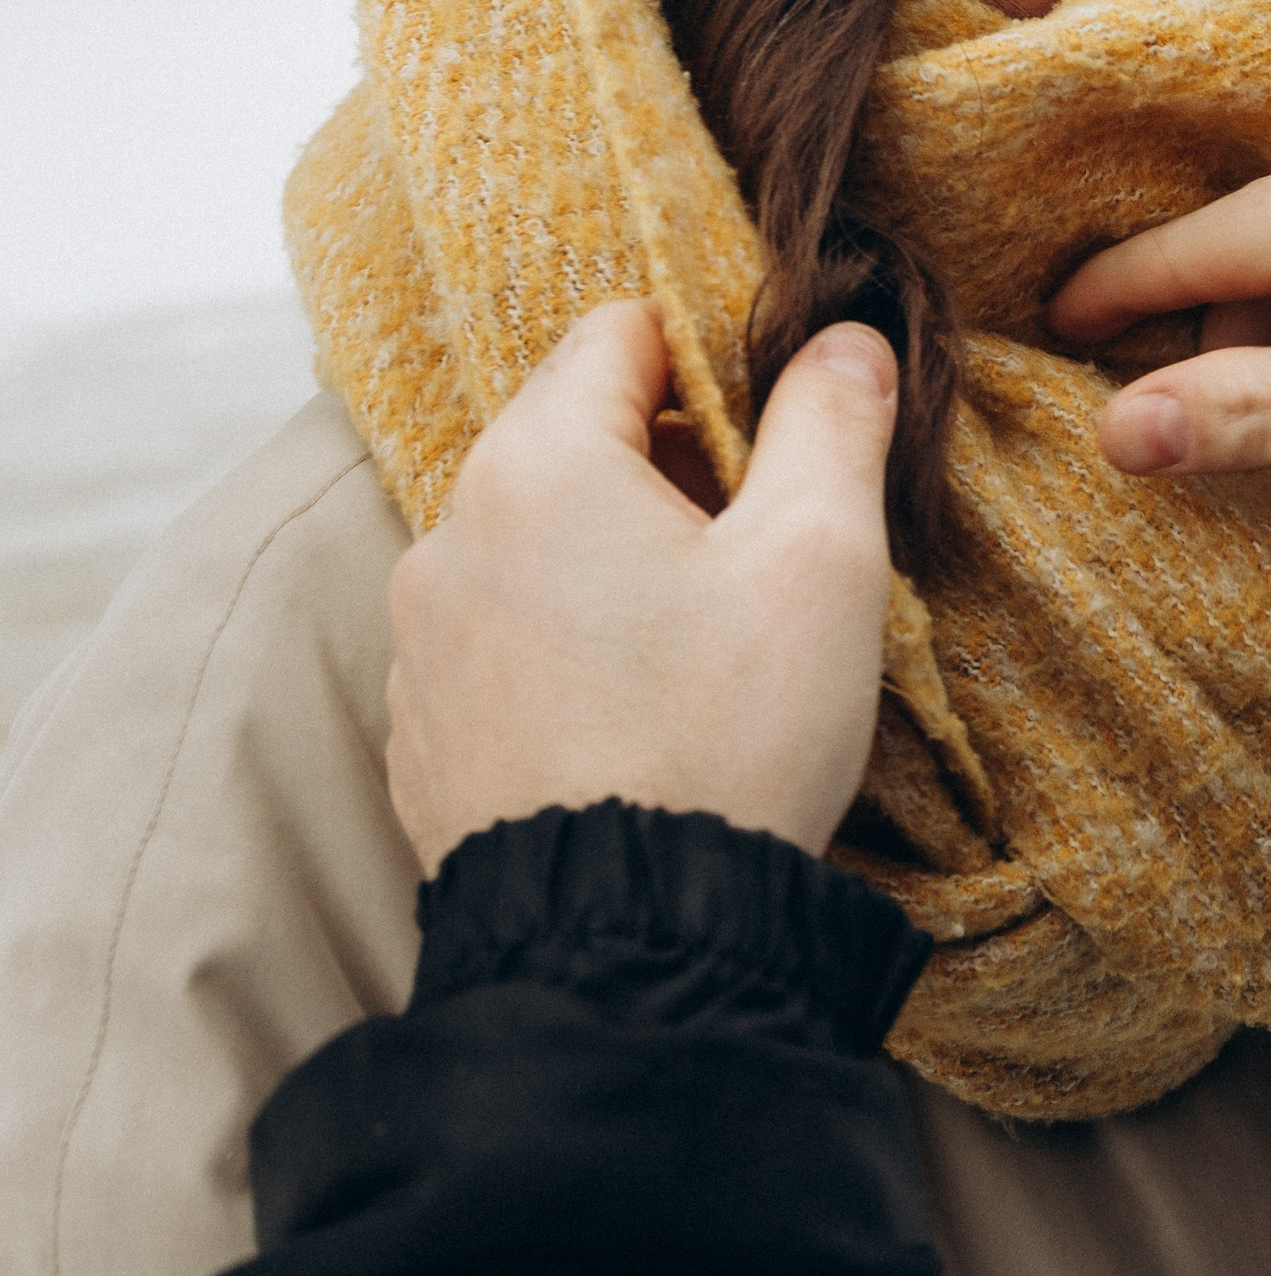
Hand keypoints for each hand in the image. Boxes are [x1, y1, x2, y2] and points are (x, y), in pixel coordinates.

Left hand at [387, 303, 900, 878]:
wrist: (627, 943)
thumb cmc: (728, 736)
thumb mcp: (820, 560)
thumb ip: (833, 422)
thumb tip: (843, 340)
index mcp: (537, 463)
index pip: (622, 332)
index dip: (716, 363)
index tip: (781, 440)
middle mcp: (447, 535)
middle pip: (574, 439)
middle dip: (672, 473)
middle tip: (760, 558)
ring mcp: (421, 642)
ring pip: (536, 546)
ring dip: (616, 565)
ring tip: (704, 654)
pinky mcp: (424, 734)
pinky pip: (503, 645)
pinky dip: (568, 652)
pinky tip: (641, 720)